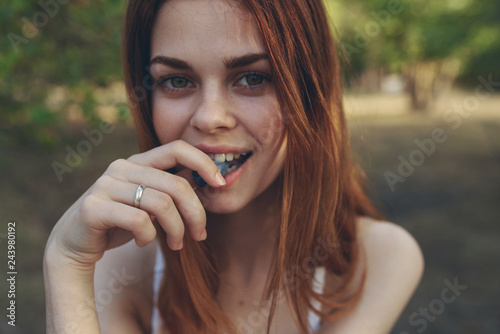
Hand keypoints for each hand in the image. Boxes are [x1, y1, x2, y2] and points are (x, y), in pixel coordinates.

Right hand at [45, 140, 225, 266]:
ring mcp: (106, 185)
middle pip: (177, 185)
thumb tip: (209, 180)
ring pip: (162, 204)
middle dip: (196, 213)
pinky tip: (144, 241)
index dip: (204, 163)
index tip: (221, 184)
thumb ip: (173, 188)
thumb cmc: (121, 221)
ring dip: (177, 230)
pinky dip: (149, 236)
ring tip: (176, 244)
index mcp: (139, 162)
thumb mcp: (151, 202)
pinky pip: (139, 221)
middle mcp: (122, 167)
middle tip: (200, 235)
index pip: (178, 148)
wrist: (75, 242)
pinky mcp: (94, 207)